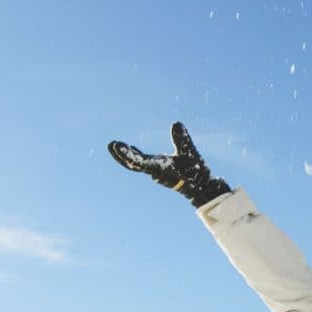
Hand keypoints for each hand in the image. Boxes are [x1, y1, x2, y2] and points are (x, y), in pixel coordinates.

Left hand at [108, 122, 231, 208]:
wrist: (200, 188)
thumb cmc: (195, 173)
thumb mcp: (190, 154)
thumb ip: (183, 140)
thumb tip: (176, 124)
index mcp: (157, 168)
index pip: (137, 161)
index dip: (126, 154)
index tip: (116, 146)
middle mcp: (153, 170)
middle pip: (131, 164)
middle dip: (120, 155)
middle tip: (111, 144)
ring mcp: (155, 171)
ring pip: (135, 164)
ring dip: (125, 155)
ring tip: (115, 145)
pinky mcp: (159, 170)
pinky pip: (142, 163)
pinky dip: (135, 156)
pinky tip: (132, 148)